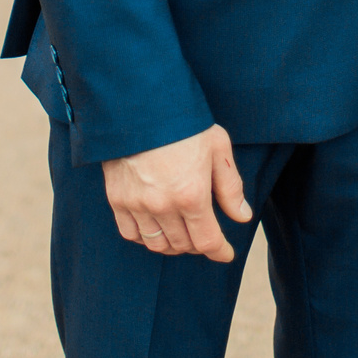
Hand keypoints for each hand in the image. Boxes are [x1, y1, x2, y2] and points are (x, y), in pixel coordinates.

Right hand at [104, 124, 249, 262]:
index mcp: (191, 194)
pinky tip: (155, 228)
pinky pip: (130, 233)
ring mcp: (136, 203)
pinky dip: (144, 237)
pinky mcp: (117, 198)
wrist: (140, 103)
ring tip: (181, 234)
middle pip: (183, 245)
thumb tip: (241, 216)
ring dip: (172, 244)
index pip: (207, 241)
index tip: (225, 253)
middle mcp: (163, 205)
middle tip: (204, 236)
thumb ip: (230, 187)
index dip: (219, 251)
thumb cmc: (183, 123)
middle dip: (198, 245)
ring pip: (156, 244)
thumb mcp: (217, 148)